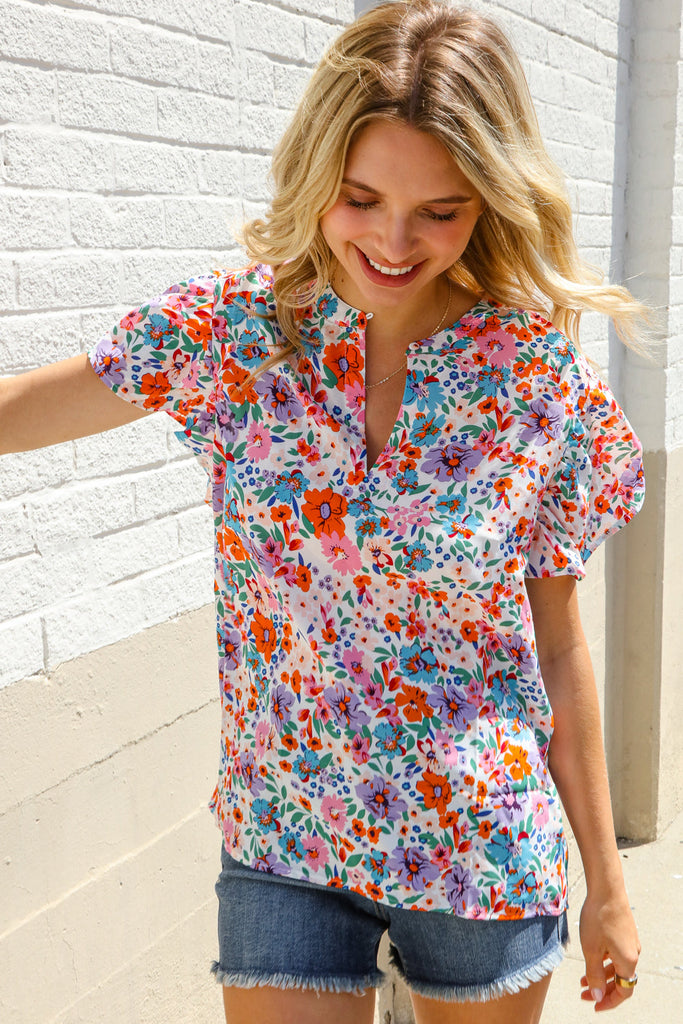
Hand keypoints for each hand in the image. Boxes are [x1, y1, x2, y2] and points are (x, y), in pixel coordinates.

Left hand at [579, 890, 640, 1010]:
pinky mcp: (625, 932)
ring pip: (617, 967)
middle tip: (583, 993)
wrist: (606, 888)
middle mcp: (633, 953)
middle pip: (620, 981)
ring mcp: (630, 942)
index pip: (623, 992)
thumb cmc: (597, 918)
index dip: (608, 1001)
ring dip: (601, 975)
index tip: (593, 1005)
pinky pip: (616, 954)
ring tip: (582, 978)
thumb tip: (598, 996)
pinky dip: (604, 961)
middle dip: (602, 990)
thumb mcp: (591, 950)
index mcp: (628, 961)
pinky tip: (592, 958)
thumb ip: (594, 976)